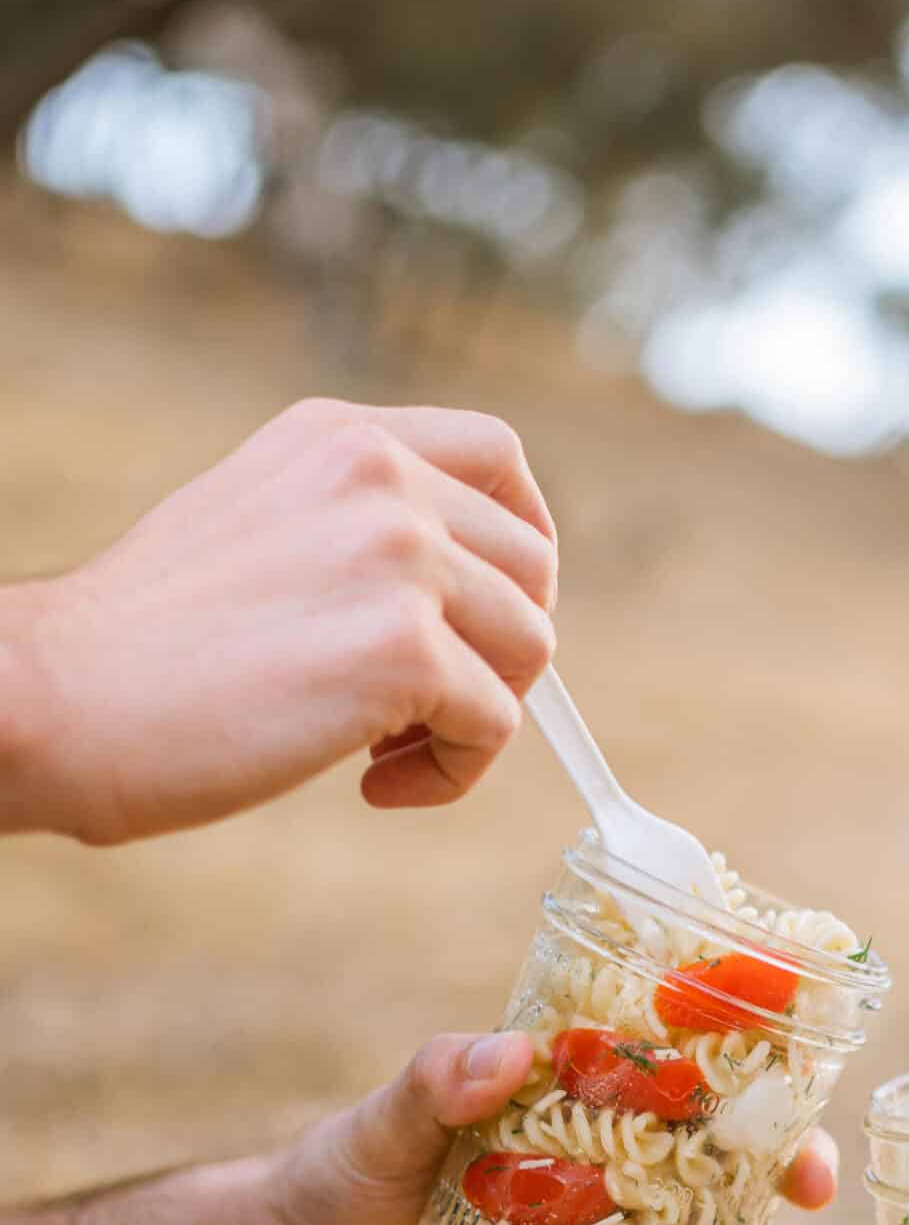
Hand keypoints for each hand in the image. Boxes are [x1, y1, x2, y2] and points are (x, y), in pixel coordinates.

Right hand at [1, 399, 556, 844]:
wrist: (60, 696)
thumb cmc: (146, 644)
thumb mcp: (262, 526)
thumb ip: (358, 530)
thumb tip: (463, 596)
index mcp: (342, 438)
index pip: (498, 455)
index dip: (523, 543)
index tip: (488, 612)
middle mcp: (379, 477)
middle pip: (532, 568)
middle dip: (498, 651)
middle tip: (419, 708)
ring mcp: (398, 558)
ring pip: (530, 649)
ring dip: (475, 720)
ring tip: (384, 753)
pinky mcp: (404, 650)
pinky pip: (495, 727)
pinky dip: (450, 775)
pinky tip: (373, 786)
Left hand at [260, 1031, 835, 1224]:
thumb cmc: (338, 1175)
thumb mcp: (385, 1122)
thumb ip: (439, 1082)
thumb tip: (509, 1055)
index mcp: (571, 1110)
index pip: (683, 1096)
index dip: (758, 1111)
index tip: (797, 1136)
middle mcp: (595, 1179)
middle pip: (711, 1190)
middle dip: (767, 1210)